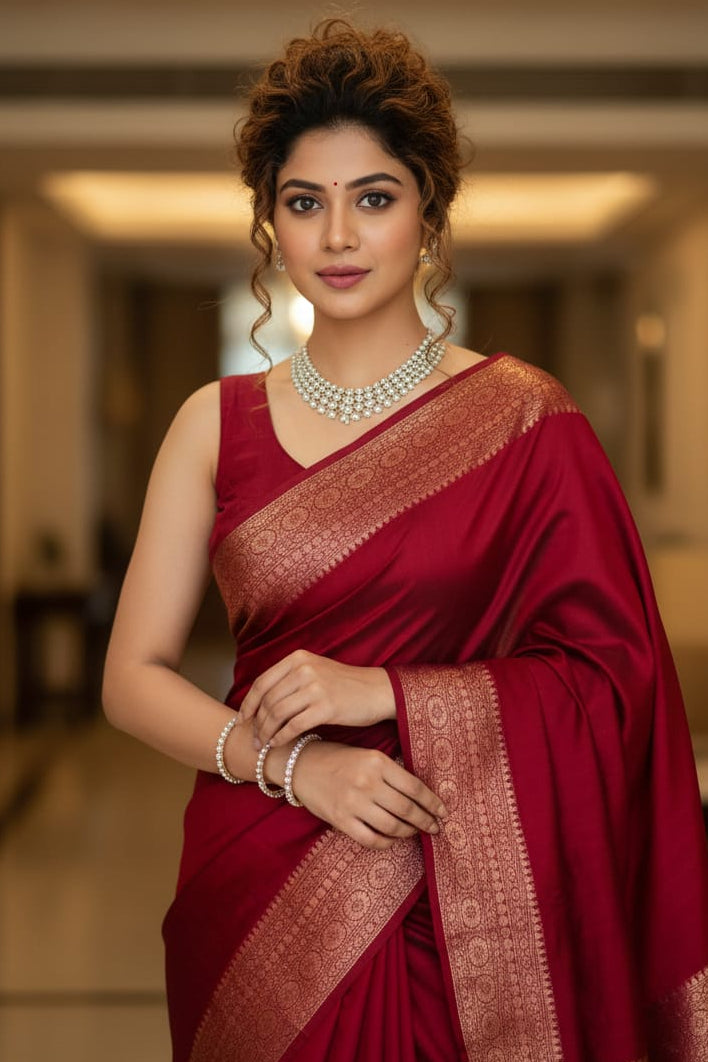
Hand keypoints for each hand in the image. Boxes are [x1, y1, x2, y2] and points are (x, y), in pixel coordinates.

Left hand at [239, 649, 394, 748]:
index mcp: (297, 658)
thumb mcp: (315, 671)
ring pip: (277, 713)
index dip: (248, 704)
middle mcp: (304, 669)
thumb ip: (289, 680)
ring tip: (263, 745)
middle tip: (253, 739)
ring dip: (266, 732)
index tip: (241, 720)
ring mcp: (315, 687)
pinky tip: (278, 744)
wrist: (376, 691)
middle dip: (256, 723)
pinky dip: (281, 737)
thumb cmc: (344, 685)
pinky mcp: (326, 706)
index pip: (262, 683)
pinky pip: (294, 725)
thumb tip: (260, 702)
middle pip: (268, 700)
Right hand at [291, 741, 446, 850]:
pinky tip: (392, 840)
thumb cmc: (339, 758)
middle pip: (407, 809)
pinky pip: (371, 839)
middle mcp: (367, 782)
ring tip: (415, 832)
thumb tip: (421, 795)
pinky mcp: (341, 820)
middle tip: (435, 828)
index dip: (433, 803)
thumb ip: (392, 772)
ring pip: (392, 826)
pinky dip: (386, 843)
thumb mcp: (368, 756)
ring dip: (408, 832)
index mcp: (378, 762)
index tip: (443, 812)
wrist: (301, 765)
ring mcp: (353, 802)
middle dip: (426, 821)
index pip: (415, 787)